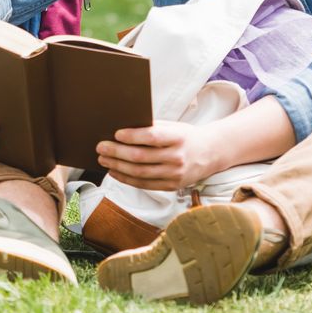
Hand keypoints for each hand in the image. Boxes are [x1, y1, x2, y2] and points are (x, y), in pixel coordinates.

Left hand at [96, 119, 224, 190]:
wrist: (210, 153)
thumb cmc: (185, 136)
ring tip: (104, 159)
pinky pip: (145, 184)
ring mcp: (175, 174)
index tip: (116, 133)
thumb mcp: (173, 127)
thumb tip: (122, 130)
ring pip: (140, 173)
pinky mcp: (172, 186)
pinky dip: (127, 179)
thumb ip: (152, 128)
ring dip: (118, 167)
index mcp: (178, 138)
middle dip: (117, 152)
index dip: (132, 136)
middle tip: (101, 147)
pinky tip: (115, 172)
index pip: (152, 137)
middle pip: (141, 157)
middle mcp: (177, 157)